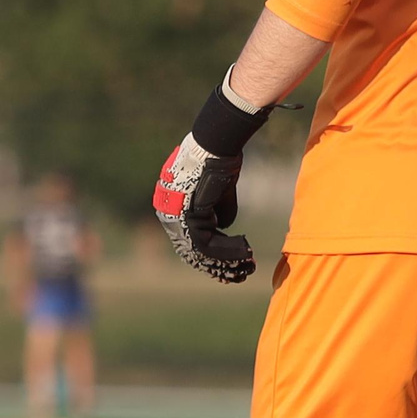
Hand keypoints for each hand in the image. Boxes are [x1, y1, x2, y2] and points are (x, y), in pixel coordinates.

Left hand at [153, 135, 254, 284]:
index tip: (230, 265)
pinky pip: (207, 244)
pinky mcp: (186, 216)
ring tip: (247, 265)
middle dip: (219, 265)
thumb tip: (223, 227)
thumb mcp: (219, 191)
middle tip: (240, 273)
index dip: (211, 256)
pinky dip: (227, 251)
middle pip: (193, 251)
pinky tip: (245, 253)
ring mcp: (175, 216)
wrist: (215, 143)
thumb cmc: (218, 160)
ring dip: (227, 260)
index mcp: (172, 208)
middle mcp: (169, 215)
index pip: (189, 240)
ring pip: (201, 251)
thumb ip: (218, 210)